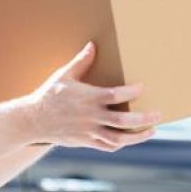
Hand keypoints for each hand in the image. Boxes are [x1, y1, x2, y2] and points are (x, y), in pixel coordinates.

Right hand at [24, 43, 159, 150]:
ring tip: (152, 130)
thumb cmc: (49, 95)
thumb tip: (92, 45)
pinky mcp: (86, 142)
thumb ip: (81, 62)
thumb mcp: (64, 76)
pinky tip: (130, 138)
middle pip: (123, 121)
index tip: (143, 87)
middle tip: (159, 115)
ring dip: (138, 137)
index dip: (130, 92)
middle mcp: (91, 117)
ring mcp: (89, 132)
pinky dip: (121, 143)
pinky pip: (107, 146)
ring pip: (118, 138)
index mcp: (88, 98)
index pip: (115, 96)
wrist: (32, 121)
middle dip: (144, 119)